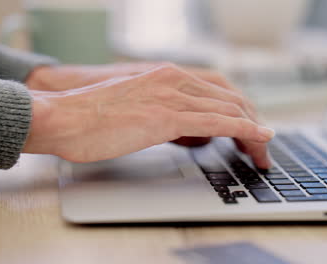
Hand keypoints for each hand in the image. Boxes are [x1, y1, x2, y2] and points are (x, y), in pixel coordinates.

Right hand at [23, 64, 274, 167]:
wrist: (62, 117)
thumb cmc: (91, 117)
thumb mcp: (136, 107)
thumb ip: (164, 113)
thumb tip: (185, 130)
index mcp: (167, 75)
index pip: (219, 90)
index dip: (241, 110)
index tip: (250, 130)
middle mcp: (174, 79)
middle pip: (231, 98)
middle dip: (252, 122)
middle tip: (262, 144)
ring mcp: (171, 96)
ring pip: (229, 109)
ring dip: (253, 131)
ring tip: (264, 152)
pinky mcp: (166, 116)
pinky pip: (217, 121)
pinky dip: (243, 129)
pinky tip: (258, 137)